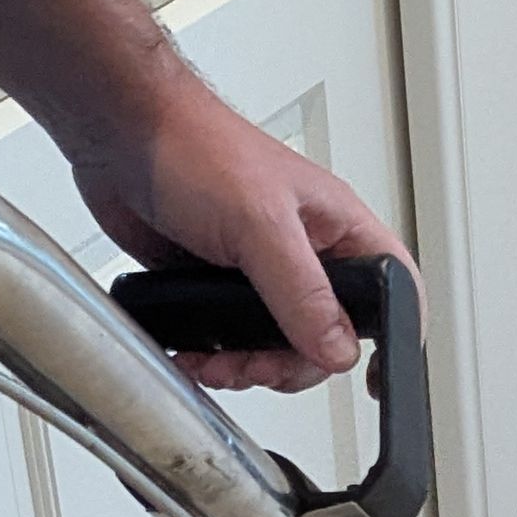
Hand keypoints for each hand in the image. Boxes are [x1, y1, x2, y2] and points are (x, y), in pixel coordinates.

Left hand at [72, 70, 418, 394]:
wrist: (121, 136)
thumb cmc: (194, 147)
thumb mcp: (259, 224)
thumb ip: (302, 292)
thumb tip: (338, 350)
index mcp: (336, 227)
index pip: (393, 290)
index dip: (395, 337)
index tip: (377, 380)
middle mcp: (306, 252)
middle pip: (329, 337)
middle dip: (290, 364)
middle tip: (256, 365)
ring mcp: (262, 271)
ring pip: (277, 345)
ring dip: (246, 366)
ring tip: (215, 362)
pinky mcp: (219, 285)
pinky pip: (232, 339)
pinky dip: (214, 356)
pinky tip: (194, 352)